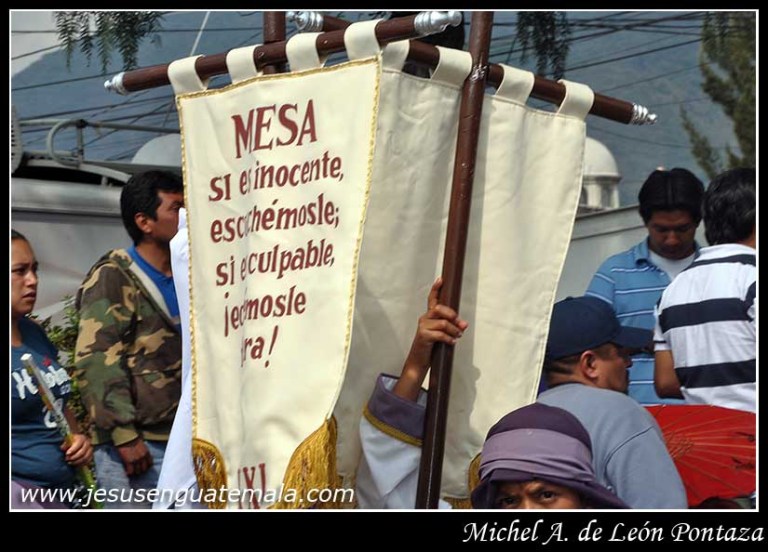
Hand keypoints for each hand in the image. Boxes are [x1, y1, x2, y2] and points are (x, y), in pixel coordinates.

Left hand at [61, 434, 92, 466]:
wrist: (75, 444)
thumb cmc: (70, 442)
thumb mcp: (67, 441)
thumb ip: (65, 444)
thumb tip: (62, 448)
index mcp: (81, 438)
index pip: (79, 443)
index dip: (73, 449)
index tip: (67, 453)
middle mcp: (87, 443)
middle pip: (83, 452)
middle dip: (74, 457)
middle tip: (67, 459)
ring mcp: (90, 449)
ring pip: (86, 457)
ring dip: (77, 462)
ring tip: (69, 463)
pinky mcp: (91, 455)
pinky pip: (88, 461)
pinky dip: (81, 464)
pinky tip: (75, 465)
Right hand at [116, 438, 152, 476]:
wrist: (126, 437)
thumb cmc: (133, 440)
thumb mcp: (142, 446)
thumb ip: (144, 453)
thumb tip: (143, 458)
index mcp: (147, 453)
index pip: (150, 464)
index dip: (147, 467)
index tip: (143, 467)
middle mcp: (143, 458)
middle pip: (144, 469)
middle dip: (141, 470)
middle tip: (137, 470)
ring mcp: (136, 460)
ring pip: (138, 472)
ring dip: (135, 472)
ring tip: (132, 472)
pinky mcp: (129, 462)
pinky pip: (130, 472)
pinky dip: (129, 473)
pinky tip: (127, 473)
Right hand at [394, 277, 468, 400]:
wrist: (418, 362)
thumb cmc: (431, 348)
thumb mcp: (442, 335)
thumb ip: (452, 327)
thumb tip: (464, 324)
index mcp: (428, 317)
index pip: (432, 300)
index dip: (436, 289)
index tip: (440, 279)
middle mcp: (424, 319)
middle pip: (439, 309)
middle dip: (452, 315)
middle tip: (461, 325)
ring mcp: (423, 327)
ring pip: (443, 323)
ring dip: (453, 330)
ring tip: (457, 336)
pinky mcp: (423, 336)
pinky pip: (440, 334)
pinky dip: (449, 339)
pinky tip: (452, 343)